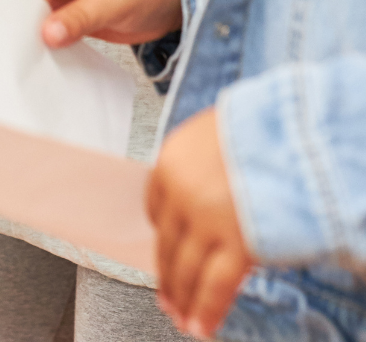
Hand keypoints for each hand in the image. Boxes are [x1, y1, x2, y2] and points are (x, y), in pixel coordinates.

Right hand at [10, 0, 181, 47]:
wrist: (171, 0)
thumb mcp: (117, 1)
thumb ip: (82, 17)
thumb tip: (47, 35)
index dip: (25, 3)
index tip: (20, 32)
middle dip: (10, 6)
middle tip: (0, 35)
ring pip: (29, 4)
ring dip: (22, 23)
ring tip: (11, 47)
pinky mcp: (67, 12)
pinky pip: (45, 22)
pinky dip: (37, 35)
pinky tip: (33, 53)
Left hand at [149, 108, 252, 337]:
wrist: (294, 131)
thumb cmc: (264, 126)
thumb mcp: (217, 133)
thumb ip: (203, 163)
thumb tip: (206, 187)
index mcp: (172, 160)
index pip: (154, 205)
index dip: (162, 231)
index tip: (165, 249)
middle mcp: (181, 192)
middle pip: (167, 243)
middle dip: (167, 275)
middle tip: (167, 297)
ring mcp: (207, 221)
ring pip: (187, 270)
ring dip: (183, 299)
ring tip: (181, 319)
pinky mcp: (238, 245)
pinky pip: (216, 287)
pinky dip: (206, 311)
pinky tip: (201, 327)